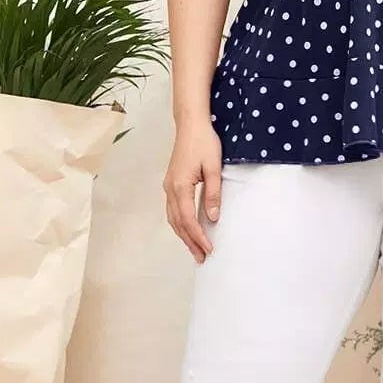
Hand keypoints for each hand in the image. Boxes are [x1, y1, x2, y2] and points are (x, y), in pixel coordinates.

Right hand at [165, 117, 223, 261]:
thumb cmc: (204, 142)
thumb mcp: (213, 167)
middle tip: (202, 258)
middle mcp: (170, 189)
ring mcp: (168, 186)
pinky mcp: (171, 183)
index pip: (189, 220)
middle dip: (190, 242)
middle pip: (178, 223)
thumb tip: (212, 218)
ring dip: (183, 235)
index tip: (208, 249)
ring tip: (195, 250)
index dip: (198, 237)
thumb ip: (212, 193)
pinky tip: (188, 230)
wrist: (190, 124)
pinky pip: (173, 210)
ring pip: (173, 218)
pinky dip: (180, 224)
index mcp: (180, 186)